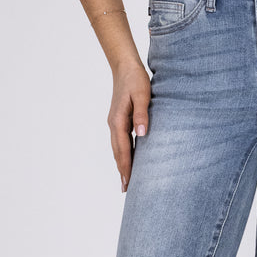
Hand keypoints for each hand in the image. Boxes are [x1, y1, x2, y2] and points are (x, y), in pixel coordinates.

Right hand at [108, 60, 152, 191]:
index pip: (123, 150)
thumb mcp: (142, 95)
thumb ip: (142, 114)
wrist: (125, 66)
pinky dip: (123, 153)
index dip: (126, 167)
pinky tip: (129, 158)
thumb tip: (142, 134)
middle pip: (117, 152)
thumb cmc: (135, 79)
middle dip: (122, 171)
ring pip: (118, 148)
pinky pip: (121, 141)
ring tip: (127, 179)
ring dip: (121, 163)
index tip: (128, 183)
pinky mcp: (118, 119)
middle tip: (126, 190)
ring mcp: (115, 122)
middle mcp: (114, 124)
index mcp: (118, 121)